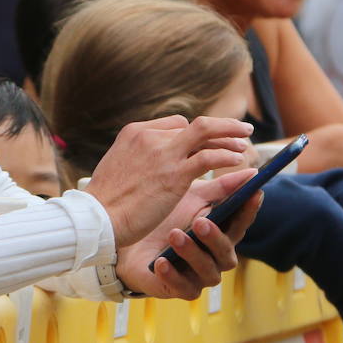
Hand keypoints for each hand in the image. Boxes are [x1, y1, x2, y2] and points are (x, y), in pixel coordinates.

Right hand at [88, 116, 252, 246]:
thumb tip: (153, 164)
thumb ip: (138, 158)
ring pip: (206, 132)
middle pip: (195, 125)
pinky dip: (226, 155)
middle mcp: (150, 136)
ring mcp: (163, 153)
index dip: (196, 133)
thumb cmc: (106, 201)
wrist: (98, 218)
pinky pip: (209, 156)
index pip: (176, 124)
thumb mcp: (119, 166)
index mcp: (135, 132)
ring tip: (245, 142)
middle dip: (221, 126)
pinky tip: (237, 161)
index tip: (210, 142)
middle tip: (241, 130)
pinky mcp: (175, 173)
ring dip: (230, 135)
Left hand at [115, 169, 261, 299]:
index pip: (241, 223)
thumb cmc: (168, 216)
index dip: (249, 210)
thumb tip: (251, 171)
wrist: (131, 242)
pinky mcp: (181, 289)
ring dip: (191, 252)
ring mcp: (200, 276)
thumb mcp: (192, 198)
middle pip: (225, 251)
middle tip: (199, 221)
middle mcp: (217, 258)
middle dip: (214, 237)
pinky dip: (172, 274)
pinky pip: (182, 287)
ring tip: (174, 234)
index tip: (253, 193)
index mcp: (223, 234)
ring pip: (206, 270)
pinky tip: (161, 261)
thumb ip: (220, 189)